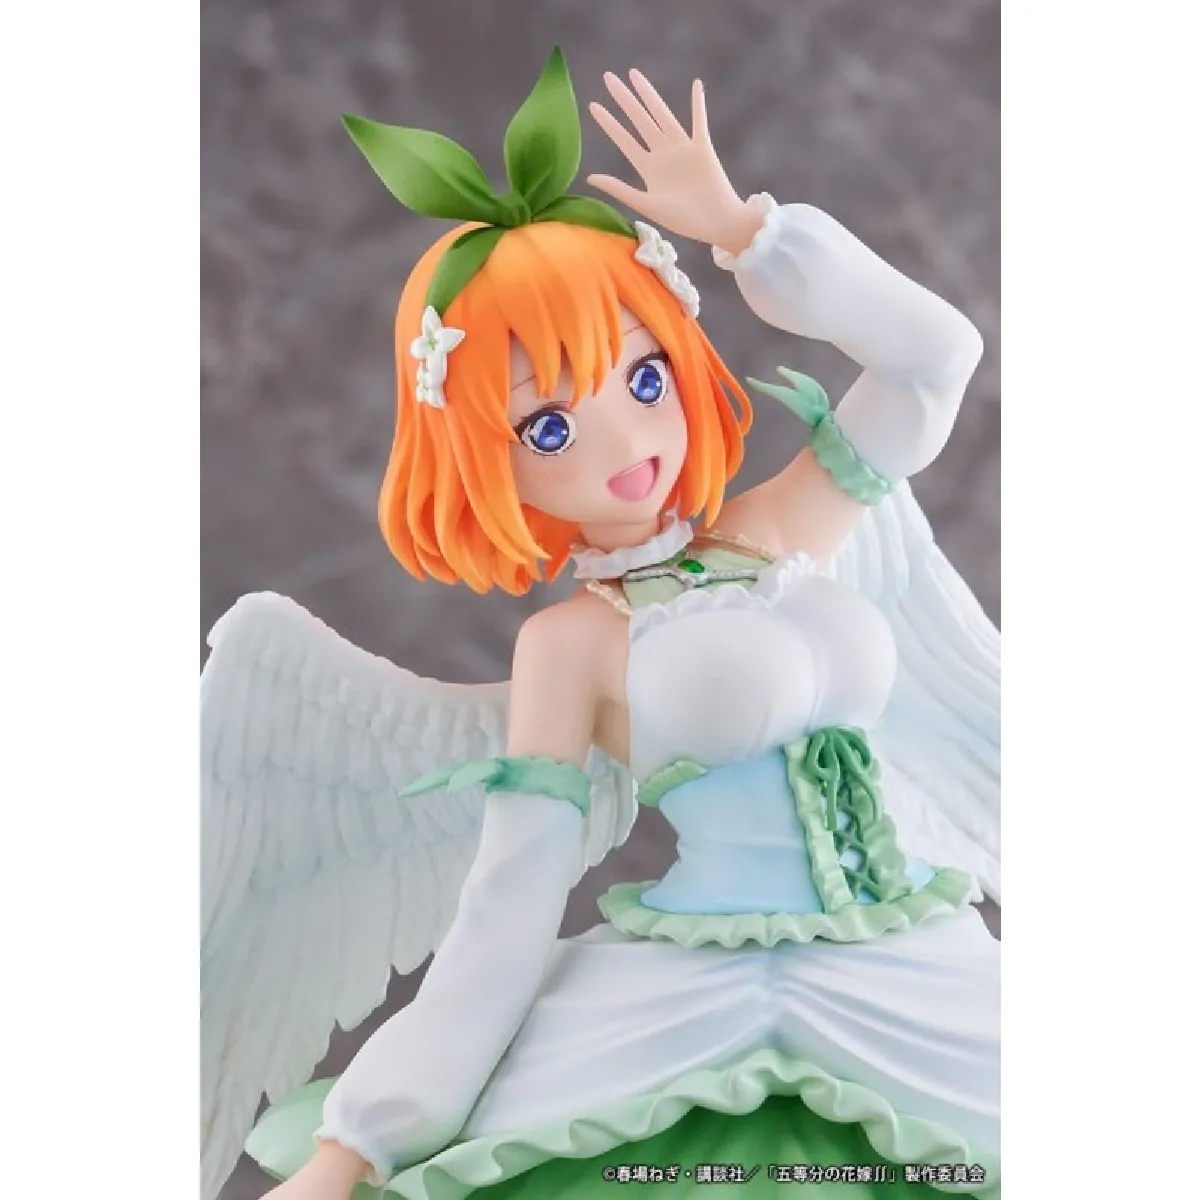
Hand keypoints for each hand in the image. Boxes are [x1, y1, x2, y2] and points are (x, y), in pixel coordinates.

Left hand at [588, 70, 762, 255]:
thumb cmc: (683, 220)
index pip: (624, 140)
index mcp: (648, 168)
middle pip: (639, 120)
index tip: (593, 105)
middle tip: (608, 77)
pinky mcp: (702, 148)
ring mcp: (682, 148)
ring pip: (662, 114)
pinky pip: (699, 121)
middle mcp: (663, 154)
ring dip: (649, 94)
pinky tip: (696, 84)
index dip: (609, 123)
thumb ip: (619, 189)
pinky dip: (698, 104)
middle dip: (624, 99)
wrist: (715, 224)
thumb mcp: (646, 205)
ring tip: (634, 74)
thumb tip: (589, 178)